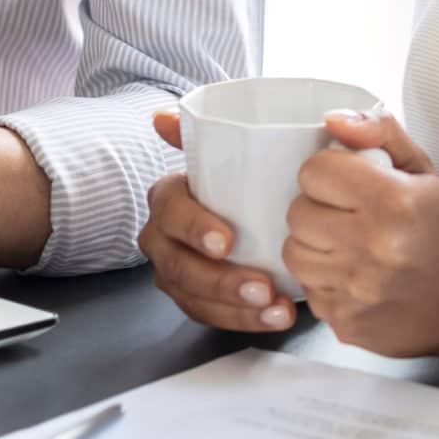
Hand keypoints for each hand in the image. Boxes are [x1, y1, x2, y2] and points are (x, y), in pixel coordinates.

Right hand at [137, 110, 299, 333]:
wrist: (253, 205)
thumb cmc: (243, 174)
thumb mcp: (234, 147)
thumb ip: (199, 129)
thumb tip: (162, 117)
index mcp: (168, 196)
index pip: (170, 211)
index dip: (193, 228)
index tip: (226, 242)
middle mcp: (163, 235)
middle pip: (177, 265)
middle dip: (219, 281)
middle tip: (262, 287)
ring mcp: (175, 269)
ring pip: (192, 296)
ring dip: (234, 309)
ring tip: (276, 310)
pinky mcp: (195, 296)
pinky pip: (209, 316)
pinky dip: (241, 321)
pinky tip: (275, 317)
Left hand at [283, 110, 438, 360]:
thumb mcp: (421, 170)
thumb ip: (379, 132)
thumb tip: (333, 119)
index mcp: (393, 201)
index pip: (314, 171)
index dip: (328, 173)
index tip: (346, 183)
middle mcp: (373, 247)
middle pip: (297, 213)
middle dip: (318, 209)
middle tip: (345, 216)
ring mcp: (356, 290)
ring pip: (293, 253)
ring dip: (313, 246)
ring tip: (344, 245)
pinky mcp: (345, 322)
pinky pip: (307, 290)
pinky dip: (324, 281)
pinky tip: (352, 276)